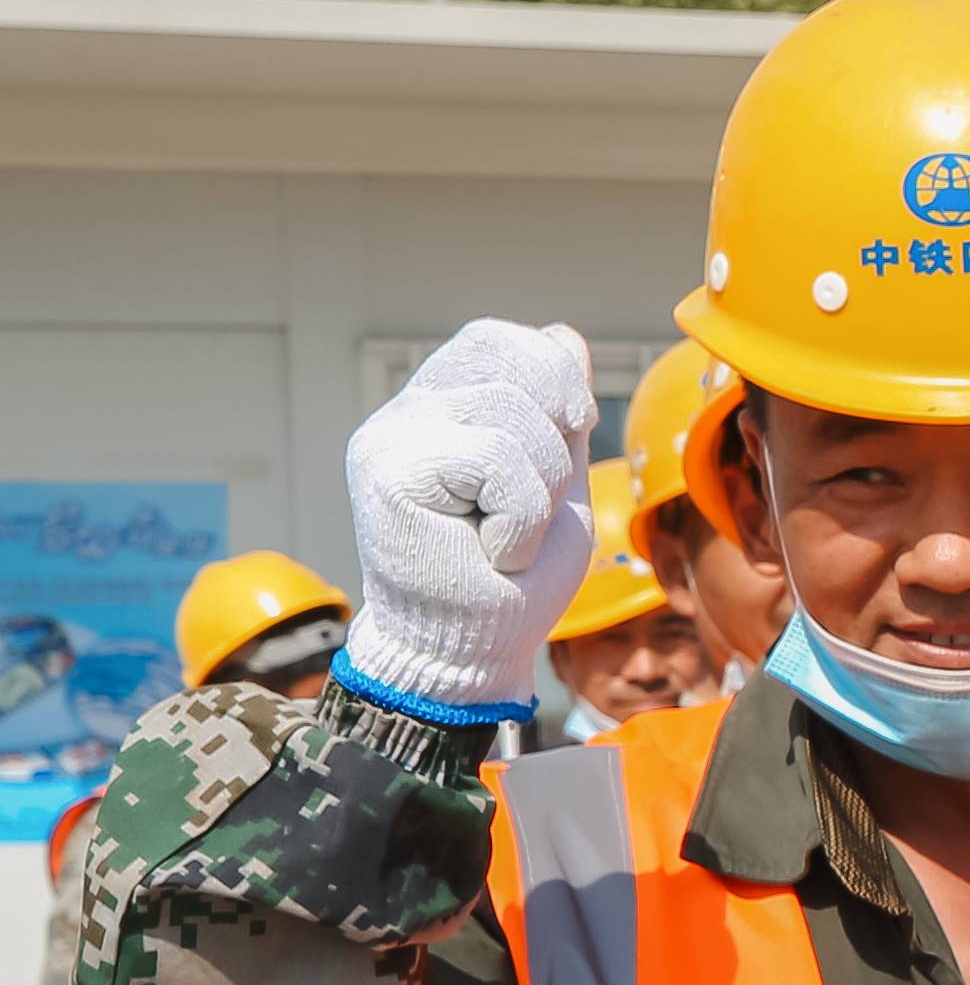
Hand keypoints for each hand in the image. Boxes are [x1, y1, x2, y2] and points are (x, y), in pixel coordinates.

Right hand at [338, 320, 596, 720]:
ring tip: (505, 537)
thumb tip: (565, 335)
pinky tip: (492, 553)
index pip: (499, 341)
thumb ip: (557, 411)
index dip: (552, 377)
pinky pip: (496, 460)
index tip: (567, 435)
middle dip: (557, 448)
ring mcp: (388, 439)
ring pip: (513, 420)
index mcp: (442, 406)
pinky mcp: (387, 474)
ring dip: (540, 495)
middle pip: (516, 372)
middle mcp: (406, 413)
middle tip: (526, 510)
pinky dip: (521, 519)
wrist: (471, 649)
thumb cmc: (513, 577)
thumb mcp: (556, 477)